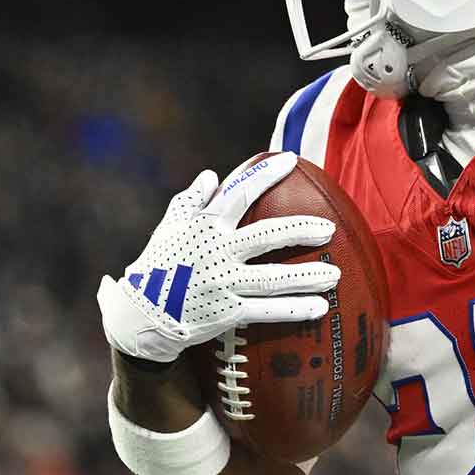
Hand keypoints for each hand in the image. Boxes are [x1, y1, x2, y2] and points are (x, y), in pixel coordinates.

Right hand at [98, 153, 336, 362]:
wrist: (140, 315)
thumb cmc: (157, 266)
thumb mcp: (169, 228)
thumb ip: (191, 201)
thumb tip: (213, 175)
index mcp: (205, 227)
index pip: (239, 193)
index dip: (265, 174)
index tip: (291, 159)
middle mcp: (217, 253)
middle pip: (267, 236)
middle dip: (300, 230)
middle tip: (328, 229)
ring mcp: (224, 283)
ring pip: (273, 278)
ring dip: (307, 277)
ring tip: (334, 274)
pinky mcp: (227, 312)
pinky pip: (266, 311)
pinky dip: (294, 309)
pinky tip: (320, 307)